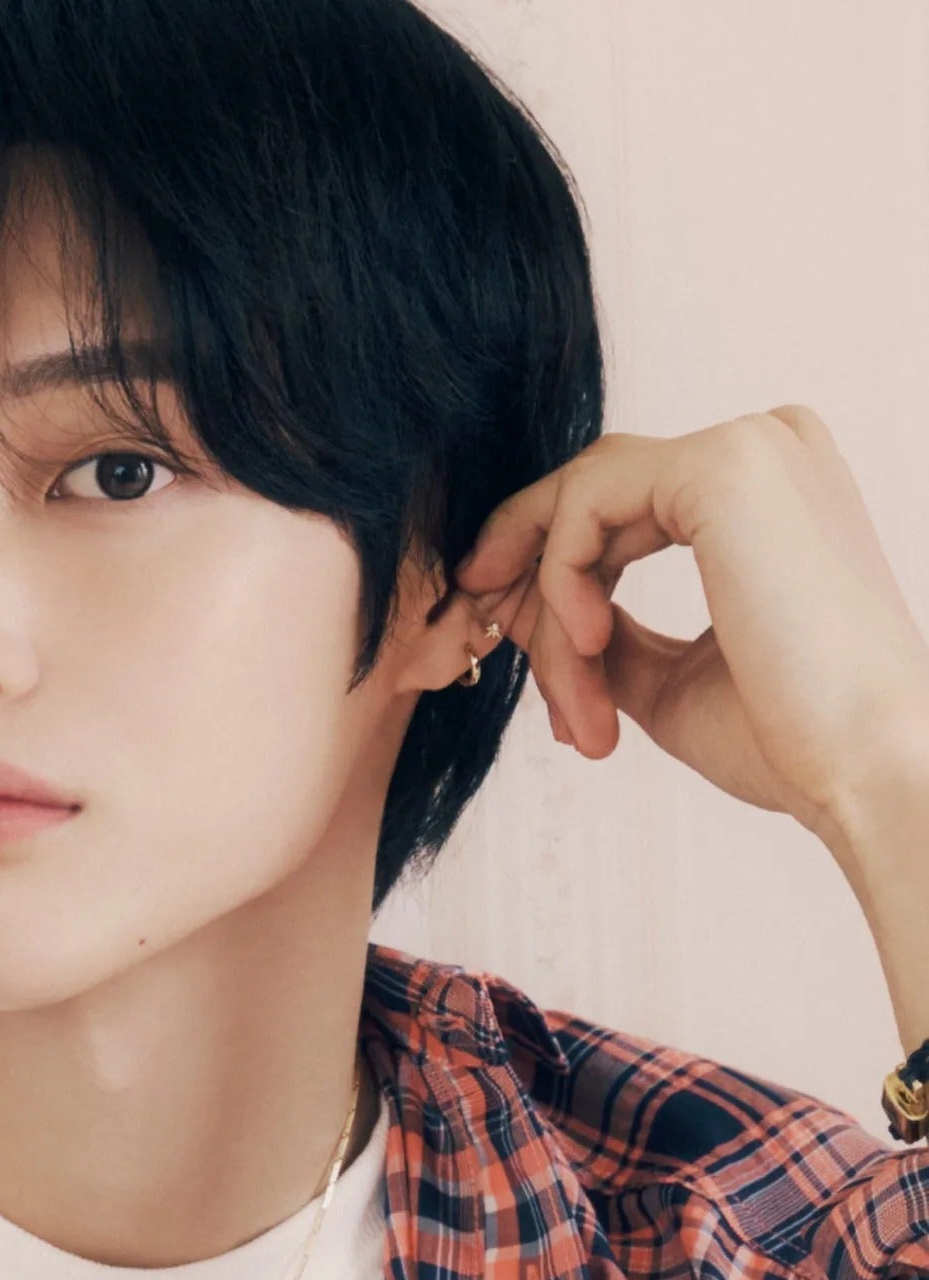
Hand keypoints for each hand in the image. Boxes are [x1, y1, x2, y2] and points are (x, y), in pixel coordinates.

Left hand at [451, 406, 928, 844]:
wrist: (865, 770)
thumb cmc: (786, 736)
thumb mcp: (667, 675)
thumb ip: (606, 629)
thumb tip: (530, 609)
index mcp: (763, 494)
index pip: (618, 502)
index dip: (542, 561)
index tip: (491, 621)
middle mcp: (763, 449)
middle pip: (589, 496)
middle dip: (523, 575)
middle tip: (476, 636)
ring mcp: (748, 448)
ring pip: (581, 508)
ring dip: (552, 612)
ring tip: (577, 706)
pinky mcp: (724, 466)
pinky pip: (586, 506)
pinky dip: (563, 582)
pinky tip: (589, 649)